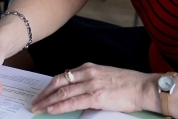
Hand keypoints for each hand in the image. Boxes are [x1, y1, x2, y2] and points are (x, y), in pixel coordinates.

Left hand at [31, 63, 152, 114]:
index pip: (63, 76)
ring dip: (47, 101)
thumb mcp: (104, 76)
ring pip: (62, 93)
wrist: (144, 87)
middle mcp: (87, 73)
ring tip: (37, 108)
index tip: (42, 93)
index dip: (50, 86)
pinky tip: (50, 110)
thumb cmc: (128, 84)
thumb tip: (76, 86)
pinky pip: (73, 102)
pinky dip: (59, 106)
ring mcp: (91, 84)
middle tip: (34, 102)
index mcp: (88, 67)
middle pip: (58, 83)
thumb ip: (89, 79)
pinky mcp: (96, 96)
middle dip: (44, 93)